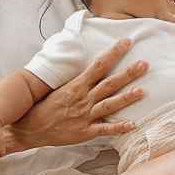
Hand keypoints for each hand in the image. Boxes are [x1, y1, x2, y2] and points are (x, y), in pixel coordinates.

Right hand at [13, 38, 147, 148]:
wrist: (29, 128)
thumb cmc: (43, 106)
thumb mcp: (58, 87)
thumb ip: (77, 79)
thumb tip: (89, 65)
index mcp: (76, 85)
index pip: (98, 65)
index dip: (114, 53)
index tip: (126, 42)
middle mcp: (83, 99)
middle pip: (109, 83)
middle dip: (128, 73)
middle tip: (145, 64)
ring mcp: (84, 116)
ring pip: (109, 104)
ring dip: (126, 98)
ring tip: (142, 91)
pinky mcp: (84, 132)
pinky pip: (104, 129)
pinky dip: (118, 128)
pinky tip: (132, 125)